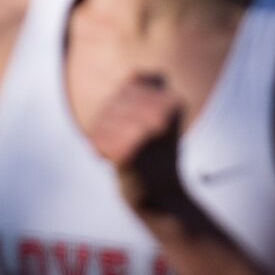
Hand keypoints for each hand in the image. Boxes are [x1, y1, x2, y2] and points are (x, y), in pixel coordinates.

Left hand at [88, 71, 189, 219]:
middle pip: (116, 99)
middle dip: (112, 119)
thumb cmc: (156, 156)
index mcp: (175, 101)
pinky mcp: (130, 152)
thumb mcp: (158, 117)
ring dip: (104, 136)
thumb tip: (134, 74)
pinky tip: (114, 161)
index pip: (132, 81)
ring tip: (119, 151)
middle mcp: (164, 114)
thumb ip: (146, 92)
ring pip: (105, 118)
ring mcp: (148, 132)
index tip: (138, 122)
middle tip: (124, 140)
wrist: (164, 200)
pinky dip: (101, 150)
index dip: (128, 100)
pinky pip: (99, 139)